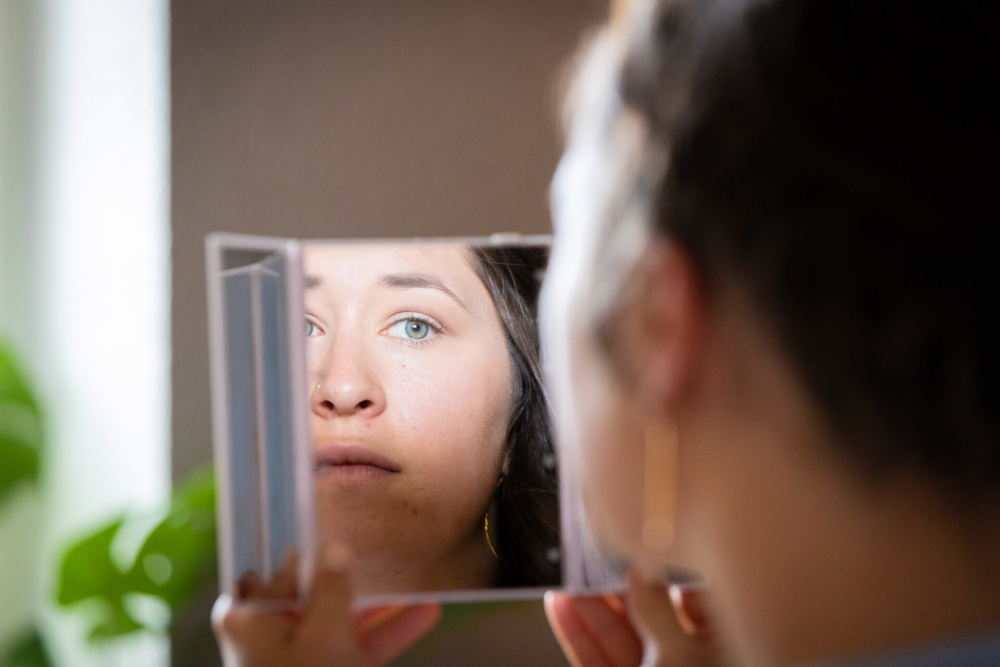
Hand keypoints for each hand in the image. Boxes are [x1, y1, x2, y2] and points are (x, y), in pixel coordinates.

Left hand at [213, 545, 440, 666]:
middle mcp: (266, 637)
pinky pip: (354, 647)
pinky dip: (384, 633)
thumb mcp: (324, 633)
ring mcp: (296, 661)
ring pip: (339, 622)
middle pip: (312, 593)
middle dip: (351, 578)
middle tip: (377, 554)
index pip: (273, 570)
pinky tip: (421, 617)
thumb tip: (335, 551)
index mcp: (248, 618)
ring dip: (379, 608)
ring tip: (419, 592)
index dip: (301, 550)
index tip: (324, 525)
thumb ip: (331, 587)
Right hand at [545, 569, 717, 666]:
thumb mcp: (678, 656)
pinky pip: (597, 658)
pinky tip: (559, 606)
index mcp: (720, 650)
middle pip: (650, 615)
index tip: (642, 542)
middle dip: (618, 586)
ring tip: (568, 577)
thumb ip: (657, 610)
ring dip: (590, 607)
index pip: (696, 597)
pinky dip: (577, 635)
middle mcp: (690, 662)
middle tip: (596, 555)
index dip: (668, 568)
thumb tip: (641, 569)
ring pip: (619, 636)